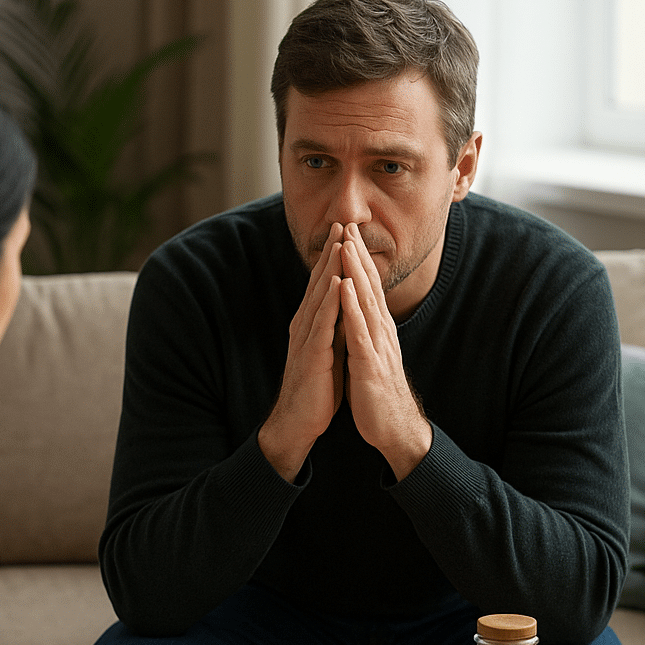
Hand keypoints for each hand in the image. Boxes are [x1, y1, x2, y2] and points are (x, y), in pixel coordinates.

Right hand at [259, 222, 345, 480]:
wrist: (298, 422)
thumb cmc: (315, 388)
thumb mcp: (328, 349)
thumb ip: (334, 326)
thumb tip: (346, 307)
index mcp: (310, 324)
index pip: (322, 284)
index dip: (333, 257)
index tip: (344, 231)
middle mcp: (305, 326)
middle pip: (319, 282)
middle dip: (331, 252)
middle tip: (341, 222)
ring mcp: (306, 339)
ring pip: (319, 297)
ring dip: (329, 269)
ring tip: (340, 243)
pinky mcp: (311, 355)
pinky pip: (321, 324)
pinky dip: (329, 302)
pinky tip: (335, 283)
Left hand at [339, 223, 431, 478]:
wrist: (393, 427)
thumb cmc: (378, 393)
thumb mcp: (370, 355)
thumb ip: (365, 332)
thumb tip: (356, 314)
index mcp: (378, 329)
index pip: (368, 288)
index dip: (358, 260)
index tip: (348, 233)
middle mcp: (381, 331)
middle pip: (369, 286)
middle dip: (357, 254)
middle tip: (348, 224)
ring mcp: (377, 345)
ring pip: (365, 301)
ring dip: (355, 271)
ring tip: (345, 244)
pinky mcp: (370, 363)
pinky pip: (359, 330)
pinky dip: (351, 306)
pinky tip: (344, 287)